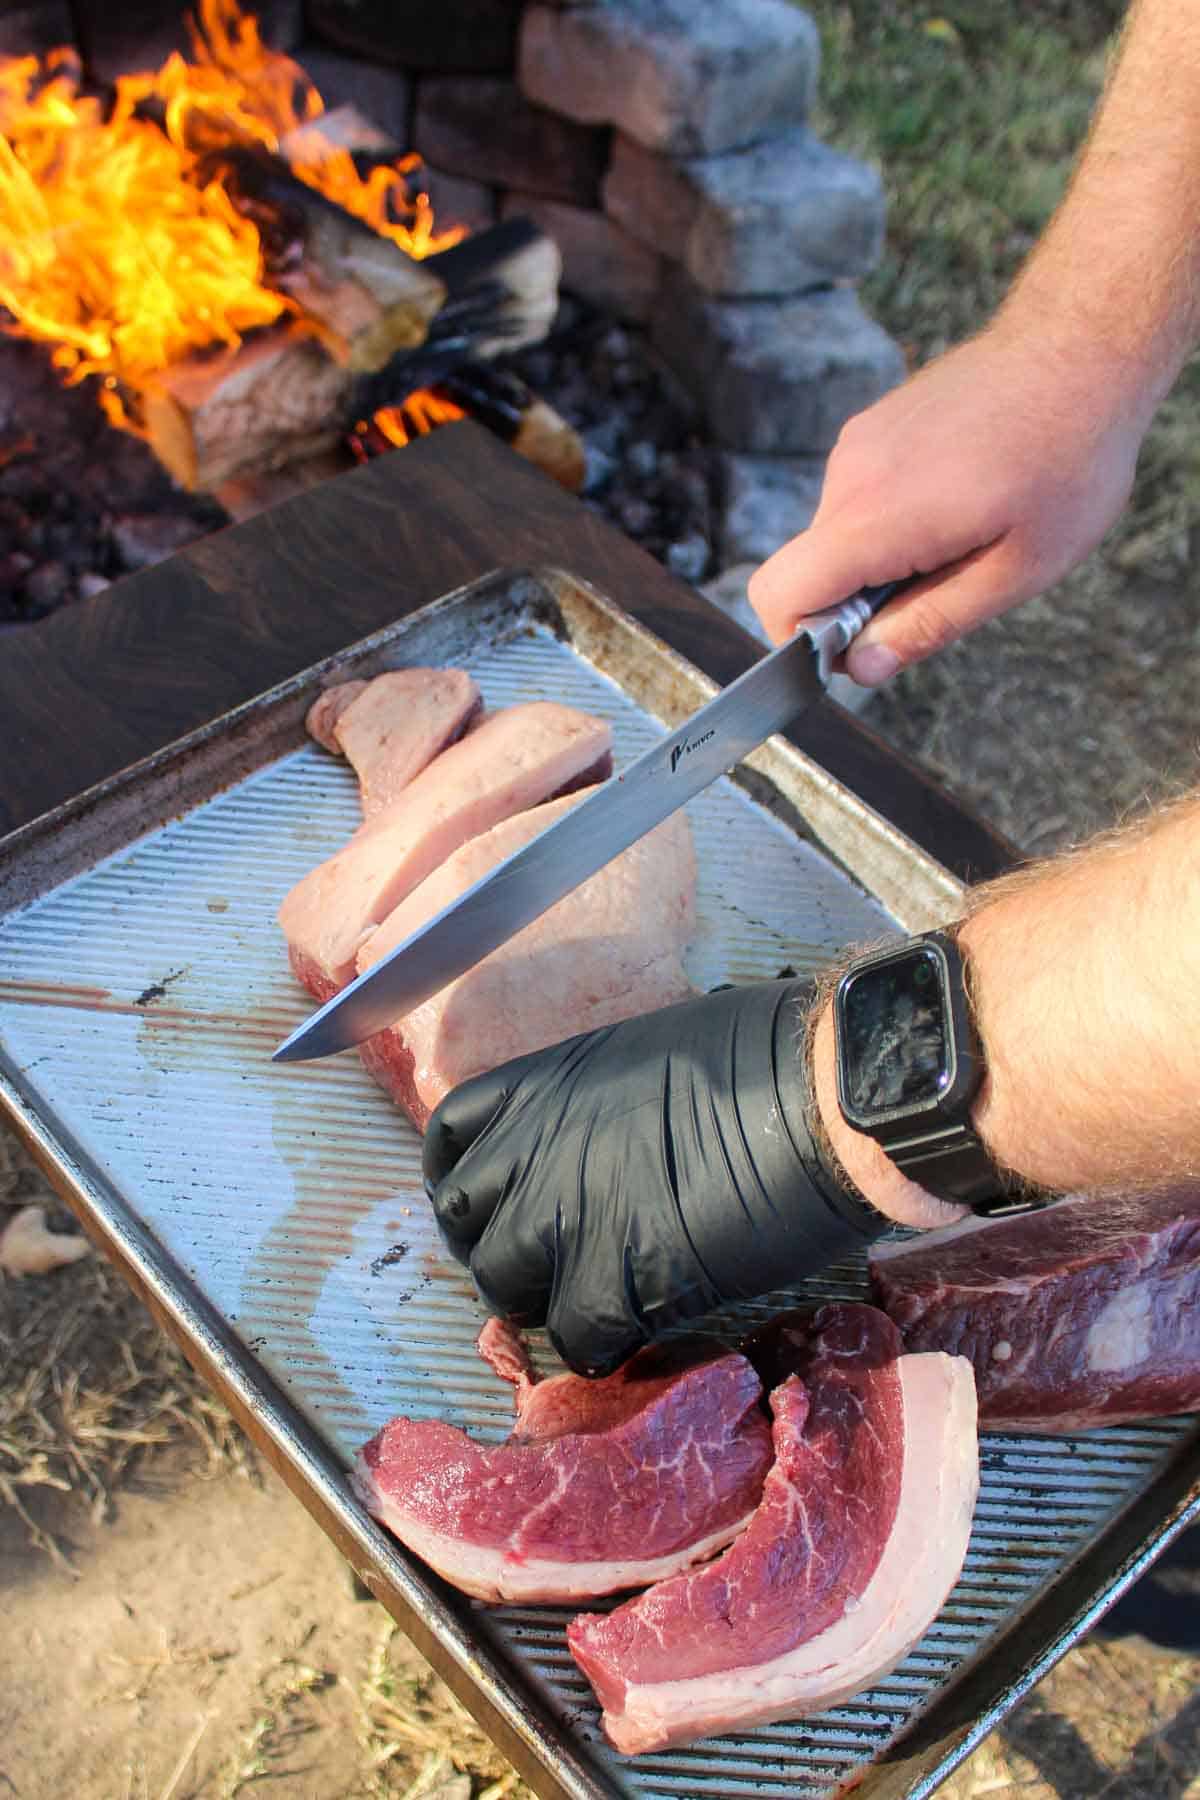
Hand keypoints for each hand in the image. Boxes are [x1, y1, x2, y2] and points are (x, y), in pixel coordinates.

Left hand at [422, 980, 883, 1375]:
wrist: (822, 1102)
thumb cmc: (765, 1056)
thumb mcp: (650, 1053)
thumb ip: (601, 1104)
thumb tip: (613, 1135)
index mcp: (542, 1085)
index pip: (451, 1141)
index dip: (468, 1180)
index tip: (493, 1202)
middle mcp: (532, 1152)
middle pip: (464, 1227)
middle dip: (502, 1249)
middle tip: (552, 1263)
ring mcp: (563, 1221)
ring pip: (503, 1291)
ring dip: (543, 1301)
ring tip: (597, 1298)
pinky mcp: (611, 1286)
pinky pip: (573, 1341)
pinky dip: (601, 1346)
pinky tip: (639, 1330)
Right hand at [747, 319, 1146, 681]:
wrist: (1083, 348)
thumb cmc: (1067, 459)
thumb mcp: (1016, 570)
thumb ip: (928, 625)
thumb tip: (861, 669)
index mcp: (876, 517)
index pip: (779, 594)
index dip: (804, 641)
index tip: (863, 649)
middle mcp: (850, 475)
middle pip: (808, 571)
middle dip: (856, 604)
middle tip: (942, 591)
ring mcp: (858, 444)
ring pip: (837, 537)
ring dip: (882, 560)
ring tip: (964, 537)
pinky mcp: (873, 427)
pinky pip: (858, 499)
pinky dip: (891, 522)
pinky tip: (959, 502)